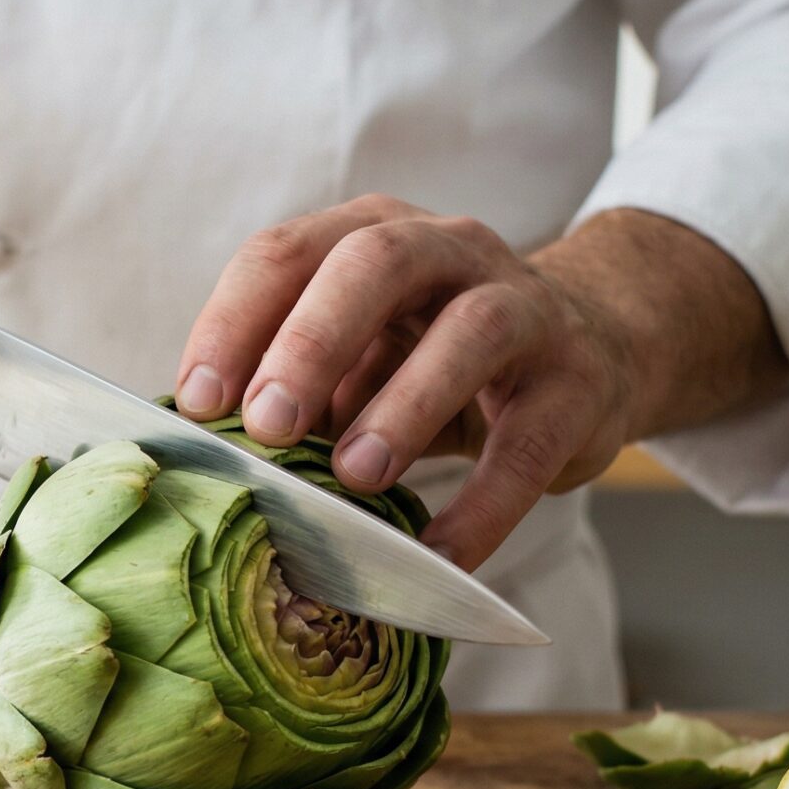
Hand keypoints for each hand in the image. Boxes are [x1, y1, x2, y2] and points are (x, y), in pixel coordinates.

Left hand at [175, 199, 787, 569]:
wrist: (590, 352)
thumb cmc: (433, 360)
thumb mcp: (358, 358)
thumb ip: (296, 390)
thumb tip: (211, 456)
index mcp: (369, 234)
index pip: (286, 254)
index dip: (234, 322)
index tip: (198, 402)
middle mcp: (447, 248)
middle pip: (375, 263)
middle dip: (312, 342)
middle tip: (268, 426)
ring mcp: (523, 306)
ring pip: (468, 331)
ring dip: (404, 404)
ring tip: (356, 476)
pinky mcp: (578, 379)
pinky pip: (530, 440)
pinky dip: (485, 503)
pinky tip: (441, 553)